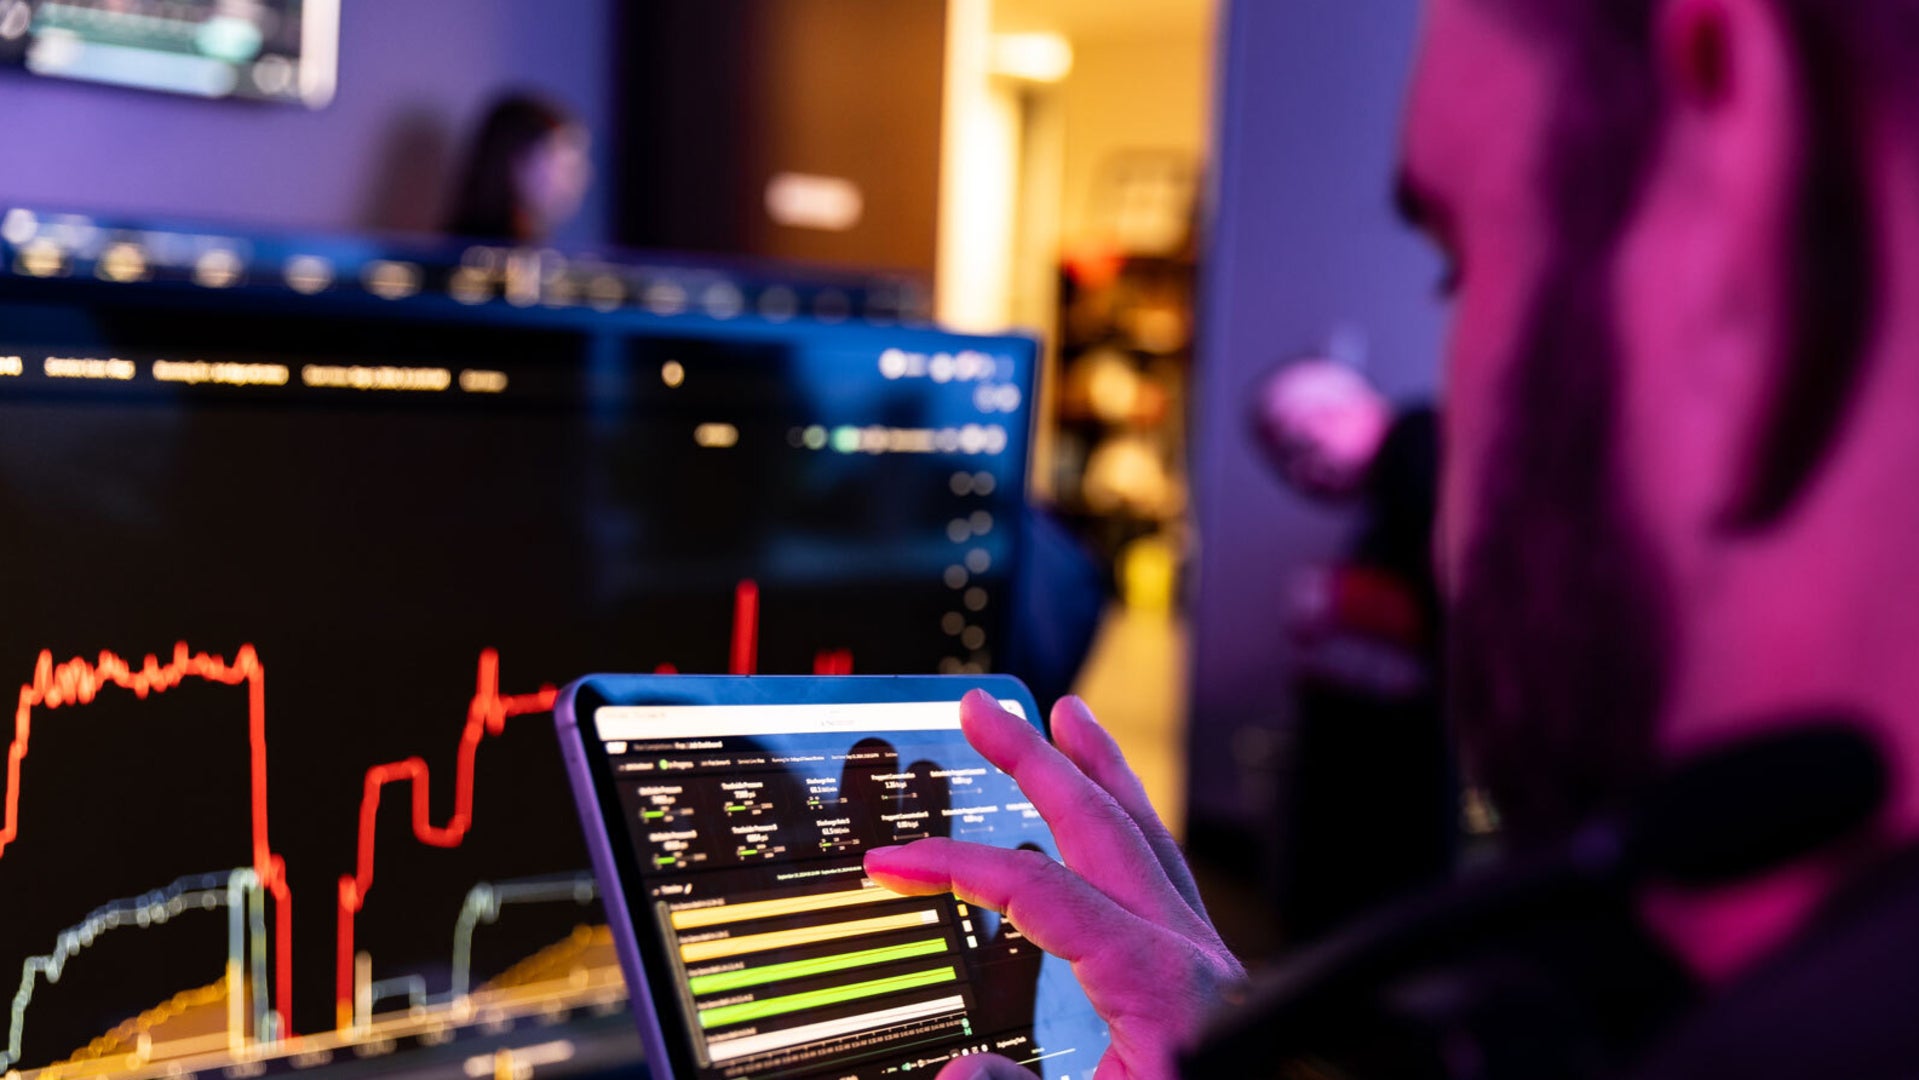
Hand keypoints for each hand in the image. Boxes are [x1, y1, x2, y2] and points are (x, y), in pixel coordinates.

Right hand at [864, 691, 1243, 1079]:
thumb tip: (957, 1075)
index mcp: (1157, 979)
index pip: (1037, 891)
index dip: (956, 868)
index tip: (887, 864)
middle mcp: (1185, 949)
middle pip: (1103, 827)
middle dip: (1037, 759)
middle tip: (981, 706)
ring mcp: (1200, 956)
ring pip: (1147, 838)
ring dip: (1101, 772)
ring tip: (1067, 716)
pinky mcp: (1204, 976)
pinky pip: (1163, 874)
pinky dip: (1129, 828)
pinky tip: (1112, 821)